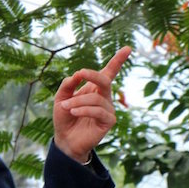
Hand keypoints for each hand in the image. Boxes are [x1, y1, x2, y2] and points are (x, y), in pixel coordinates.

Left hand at [53, 46, 131, 162]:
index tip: (128, 48)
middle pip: (105, 80)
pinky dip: (83, 110)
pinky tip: (73, 112)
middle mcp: (104, 97)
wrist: (65, 138)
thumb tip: (76, 75)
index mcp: (94, 89)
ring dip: (77, 101)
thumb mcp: (60, 98)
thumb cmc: (64, 117)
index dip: (118, 61)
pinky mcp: (108, 121)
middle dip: (92, 74)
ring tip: (64, 107)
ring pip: (96, 98)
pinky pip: (98, 111)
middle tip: (79, 73)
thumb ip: (67, 85)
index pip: (108, 73)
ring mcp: (108, 109)